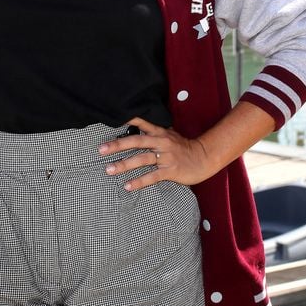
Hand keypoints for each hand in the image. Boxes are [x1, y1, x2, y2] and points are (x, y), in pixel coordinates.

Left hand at [98, 116, 213, 190]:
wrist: (204, 157)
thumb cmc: (184, 148)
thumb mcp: (170, 136)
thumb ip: (155, 133)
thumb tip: (138, 128)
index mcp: (160, 133)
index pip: (142, 123)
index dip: (128, 121)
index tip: (112, 120)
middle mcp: (161, 142)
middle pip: (136, 141)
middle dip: (118, 145)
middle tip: (101, 149)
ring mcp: (165, 157)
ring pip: (141, 159)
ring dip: (124, 165)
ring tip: (109, 169)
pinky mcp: (170, 171)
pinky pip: (152, 177)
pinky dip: (139, 182)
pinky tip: (127, 186)